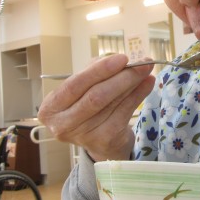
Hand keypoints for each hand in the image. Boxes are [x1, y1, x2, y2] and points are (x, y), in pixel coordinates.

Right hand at [37, 54, 154, 160]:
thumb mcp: (83, 88)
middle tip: (142, 63)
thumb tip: (120, 60)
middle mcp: (63, 125)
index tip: (122, 58)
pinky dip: (139, 95)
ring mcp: (84, 136)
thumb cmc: (88, 107)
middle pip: (95, 96)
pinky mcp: (105, 140)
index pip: (75, 85)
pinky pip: (125, 112)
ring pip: (112, 103)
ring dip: (133, 83)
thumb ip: (95, 72)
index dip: (99, 70)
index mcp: (51, 108)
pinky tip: (147, 83)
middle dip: (121, 76)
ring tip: (146, 70)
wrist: (100, 141)